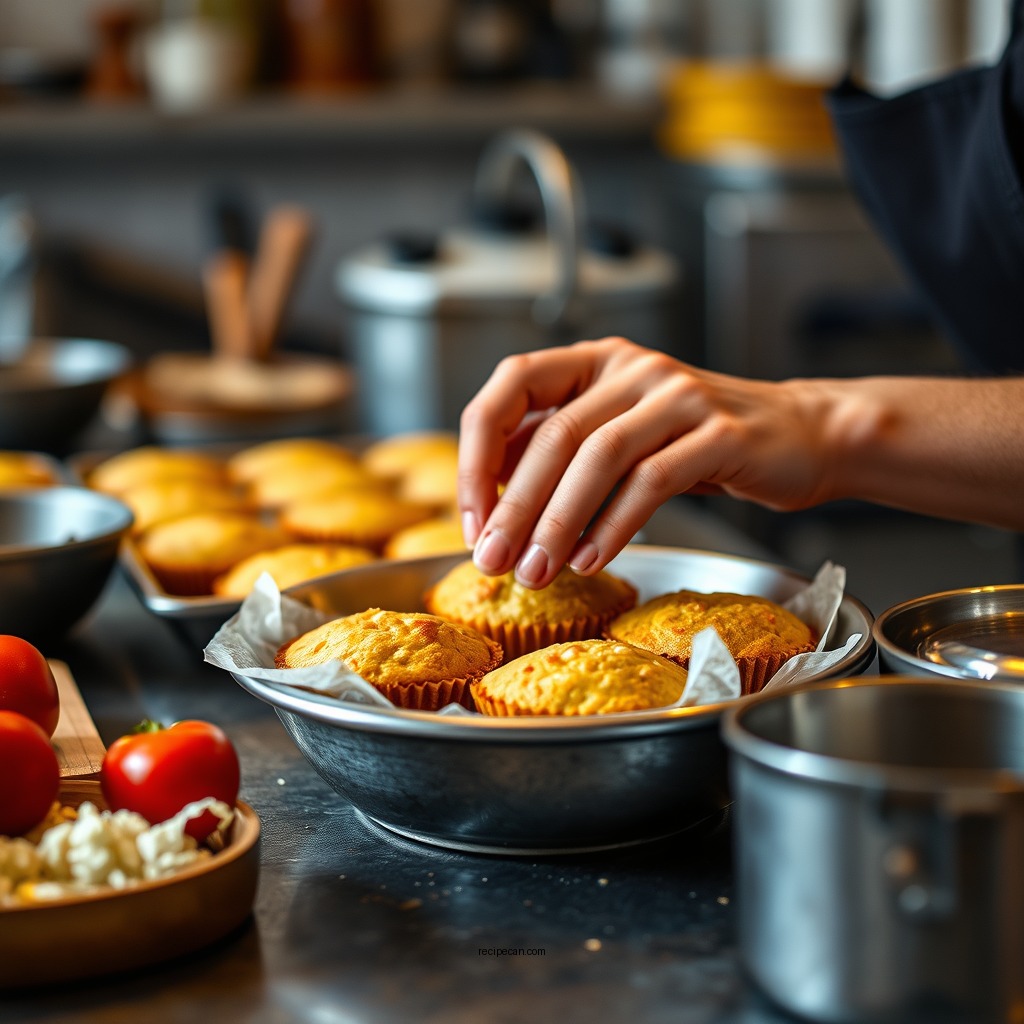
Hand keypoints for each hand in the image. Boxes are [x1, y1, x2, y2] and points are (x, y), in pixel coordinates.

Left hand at [458, 337, 842, 588]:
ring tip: (535, 572)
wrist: (802, 437)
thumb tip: (490, 504)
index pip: (512, 385)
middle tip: (492, 561)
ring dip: (557, 522)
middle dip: (513, 506)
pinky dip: (613, 526)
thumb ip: (563, 454)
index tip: (471, 517)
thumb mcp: (621, 436)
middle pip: (553, 434)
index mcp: (594, 361)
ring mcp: (678, 395)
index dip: (478, 452)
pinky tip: (590, 560)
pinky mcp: (720, 433)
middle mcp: (632, 367)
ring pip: (598, 456)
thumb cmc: (699, 444)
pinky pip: (651, 482)